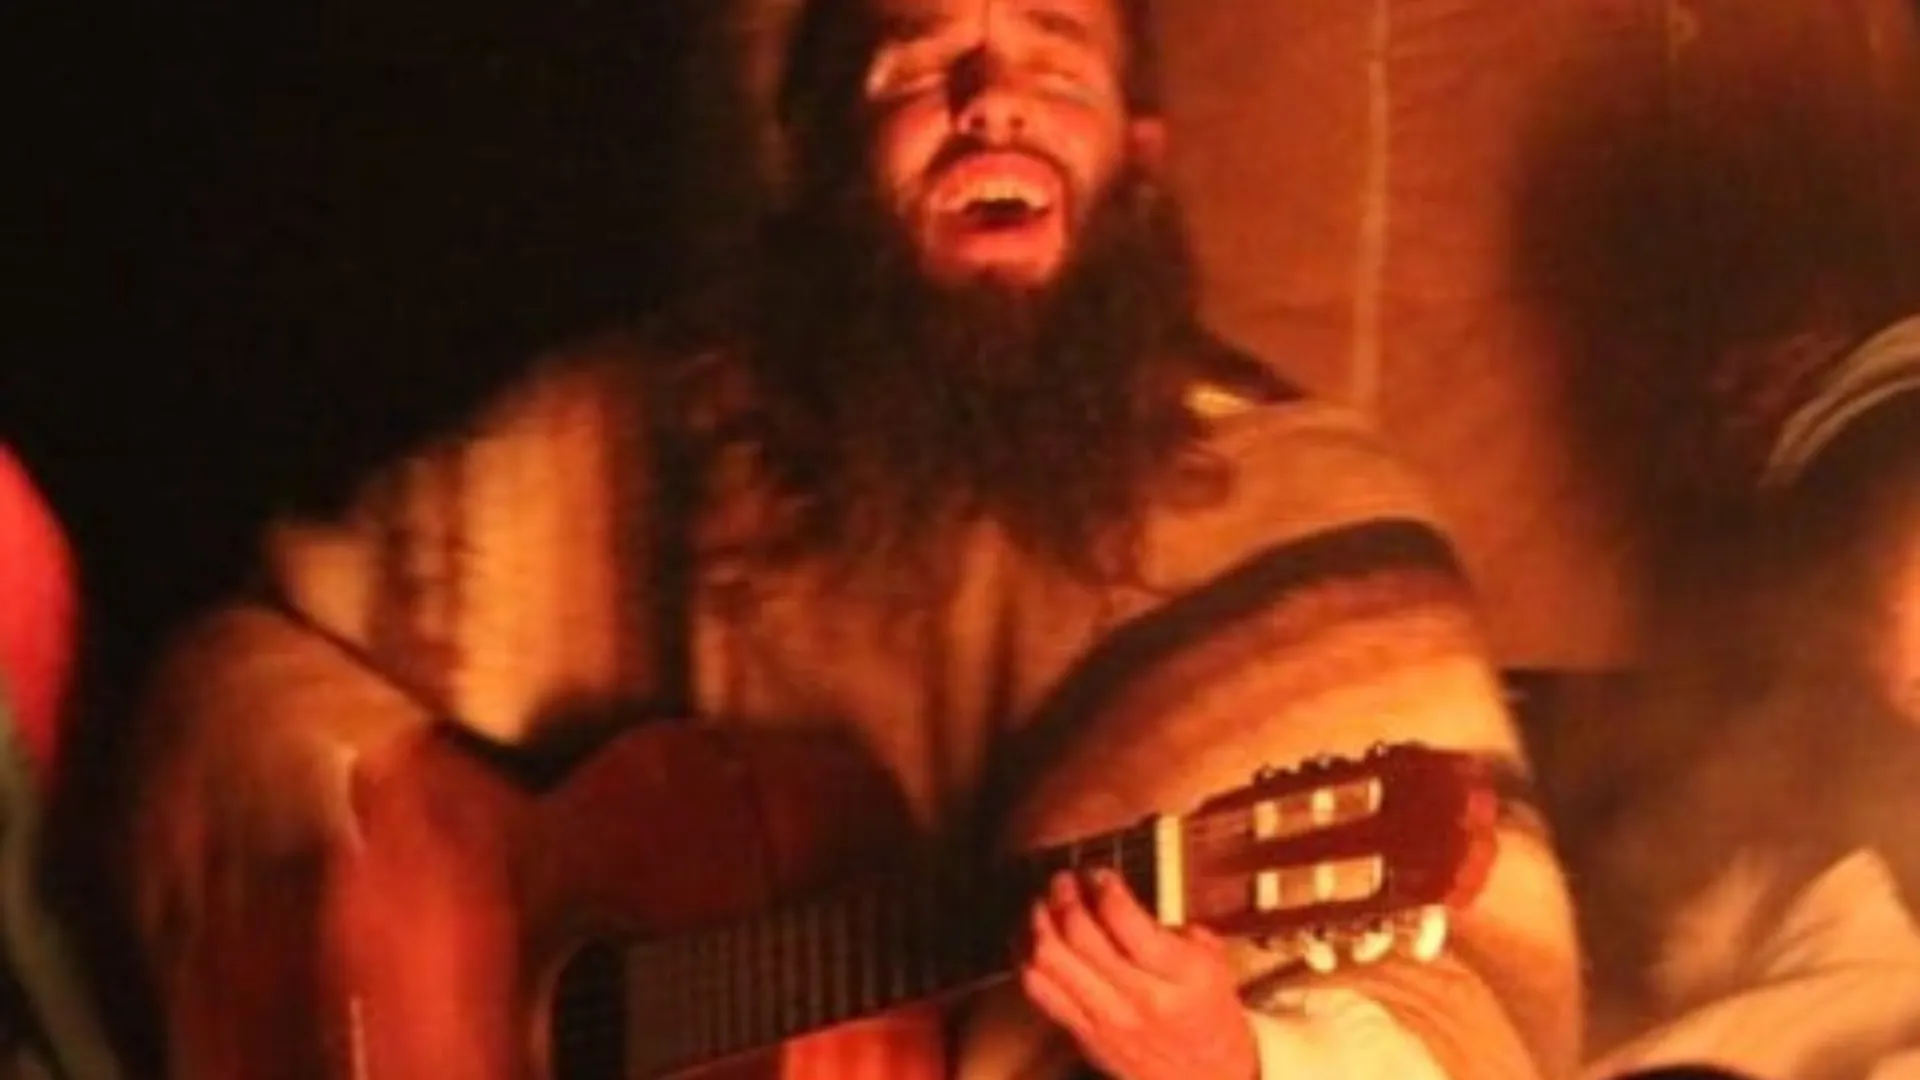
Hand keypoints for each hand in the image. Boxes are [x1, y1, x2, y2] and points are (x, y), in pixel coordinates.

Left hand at [1018, 869, 1258, 1079]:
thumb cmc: (1212, 1018)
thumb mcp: (1214, 963)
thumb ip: (1174, 928)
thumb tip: (1124, 900)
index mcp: (1181, 974)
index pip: (1124, 918)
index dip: (1103, 886)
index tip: (1099, 874)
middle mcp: (1142, 998)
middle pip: (1079, 934)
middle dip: (1064, 895)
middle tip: (1064, 881)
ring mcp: (1108, 1021)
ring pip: (1049, 960)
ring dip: (1039, 922)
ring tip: (1043, 904)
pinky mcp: (1083, 1036)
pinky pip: (1039, 990)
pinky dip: (1026, 957)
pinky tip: (1031, 939)